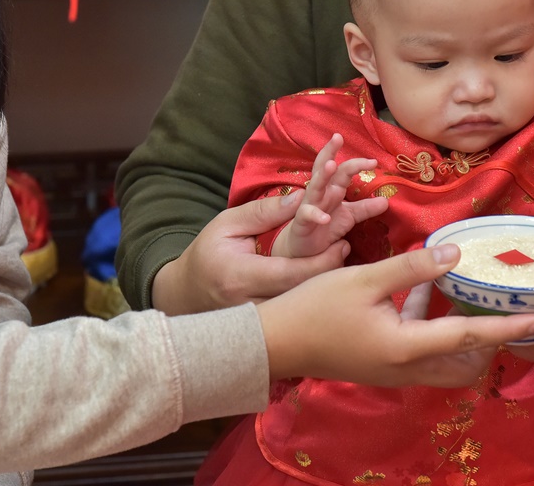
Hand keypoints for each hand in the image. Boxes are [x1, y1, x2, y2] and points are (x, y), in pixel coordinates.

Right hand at [151, 191, 353, 314]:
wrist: (184, 294)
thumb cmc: (207, 254)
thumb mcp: (229, 224)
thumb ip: (265, 212)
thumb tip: (303, 198)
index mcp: (240, 276)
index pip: (292, 272)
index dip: (323, 260)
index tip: (344, 244)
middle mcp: (249, 306)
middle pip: (303, 296)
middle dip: (331, 278)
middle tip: (349, 257)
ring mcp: (256, 325)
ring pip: (301, 311)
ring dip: (324, 293)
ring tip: (343, 274)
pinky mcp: (262, 335)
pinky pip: (294, 319)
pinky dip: (311, 306)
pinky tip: (326, 293)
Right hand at [257, 244, 533, 386]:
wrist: (273, 343)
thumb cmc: (315, 308)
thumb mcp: (363, 278)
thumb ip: (411, 266)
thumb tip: (455, 252)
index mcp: (406, 348)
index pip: (469, 337)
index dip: (507, 328)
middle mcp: (407, 368)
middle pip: (467, 365)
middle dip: (492, 343)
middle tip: (506, 310)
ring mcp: (394, 373)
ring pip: (447, 365)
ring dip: (465, 340)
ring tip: (476, 301)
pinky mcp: (383, 367)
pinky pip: (424, 357)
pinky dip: (435, 332)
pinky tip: (424, 294)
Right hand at [273, 133, 386, 257]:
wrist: (303, 249)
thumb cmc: (325, 227)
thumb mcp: (349, 217)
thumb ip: (365, 208)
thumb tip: (386, 201)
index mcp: (332, 190)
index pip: (342, 170)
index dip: (356, 163)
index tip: (373, 161)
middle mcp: (320, 194)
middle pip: (324, 169)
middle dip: (329, 152)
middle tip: (338, 137)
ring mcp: (309, 206)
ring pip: (314, 187)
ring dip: (322, 175)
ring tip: (331, 165)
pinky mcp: (301, 223)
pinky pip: (307, 215)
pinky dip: (316, 215)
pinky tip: (325, 217)